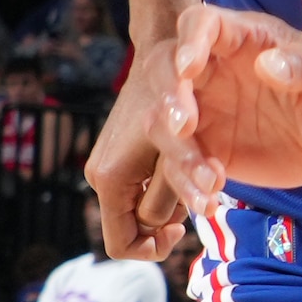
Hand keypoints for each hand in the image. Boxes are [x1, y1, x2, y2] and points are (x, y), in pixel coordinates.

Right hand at [86, 45, 191, 260]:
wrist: (163, 53)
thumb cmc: (177, 97)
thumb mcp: (179, 152)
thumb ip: (172, 192)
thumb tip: (167, 227)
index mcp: (110, 178)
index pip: (121, 245)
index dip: (154, 248)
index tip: (183, 228)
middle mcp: (103, 176)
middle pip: (134, 227)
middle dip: (167, 219)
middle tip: (198, 194)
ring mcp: (109, 166)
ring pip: (142, 207)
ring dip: (170, 201)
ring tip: (197, 176)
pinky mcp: (119, 157)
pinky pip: (143, 188)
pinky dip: (165, 187)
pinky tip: (188, 166)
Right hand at [156, 1, 301, 200]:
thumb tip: (271, 64)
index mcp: (244, 39)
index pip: (202, 22)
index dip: (188, 41)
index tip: (190, 68)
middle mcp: (213, 69)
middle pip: (164, 68)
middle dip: (168, 96)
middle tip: (186, 127)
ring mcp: (203, 109)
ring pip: (162, 121)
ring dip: (177, 151)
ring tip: (212, 181)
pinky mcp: (204, 147)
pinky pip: (178, 164)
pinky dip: (185, 185)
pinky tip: (209, 202)